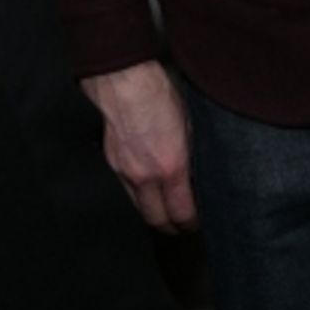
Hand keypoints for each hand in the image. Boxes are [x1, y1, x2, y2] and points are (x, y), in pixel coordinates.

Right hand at [81, 59, 196, 231]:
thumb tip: (196, 175)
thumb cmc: (160, 95)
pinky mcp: (111, 165)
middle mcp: (146, 176)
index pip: (181, 212)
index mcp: (171, 167)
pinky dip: (138, 197)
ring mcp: (125, 173)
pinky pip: (126, 192)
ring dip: (153, 214)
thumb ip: (192, 155)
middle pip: (157, 220)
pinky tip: (148, 190)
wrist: (124, 81)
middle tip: (183, 226)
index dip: (191, 222)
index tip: (198, 222)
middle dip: (172, 228)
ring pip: (139, 209)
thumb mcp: (189, 125)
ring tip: (166, 211)